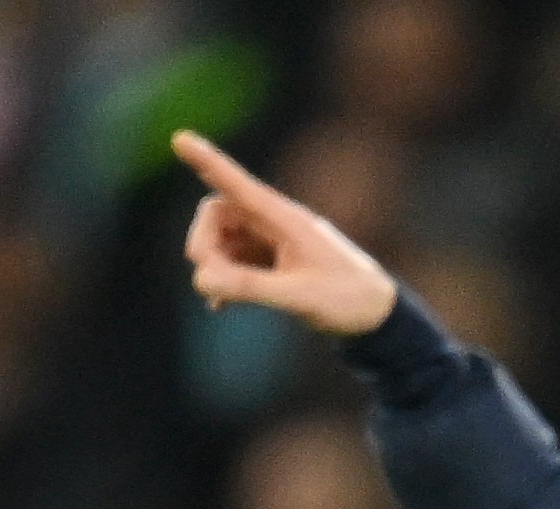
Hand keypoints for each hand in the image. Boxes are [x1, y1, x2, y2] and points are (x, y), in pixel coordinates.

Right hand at [171, 130, 396, 334]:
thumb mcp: (300, 297)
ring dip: (214, 265)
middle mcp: (276, 224)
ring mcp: (273, 242)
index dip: (208, 163)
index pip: (239, 186)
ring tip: (225, 300)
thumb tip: (202, 280)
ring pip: (222, 239)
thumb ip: (251, 288)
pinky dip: (224, 280)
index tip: (180, 138)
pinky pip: (233, 260)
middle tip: (213, 282)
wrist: (379, 318)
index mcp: (287, 220)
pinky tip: (221, 307)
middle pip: (217, 213)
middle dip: (204, 244)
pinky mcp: (272, 262)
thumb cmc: (349, 301)